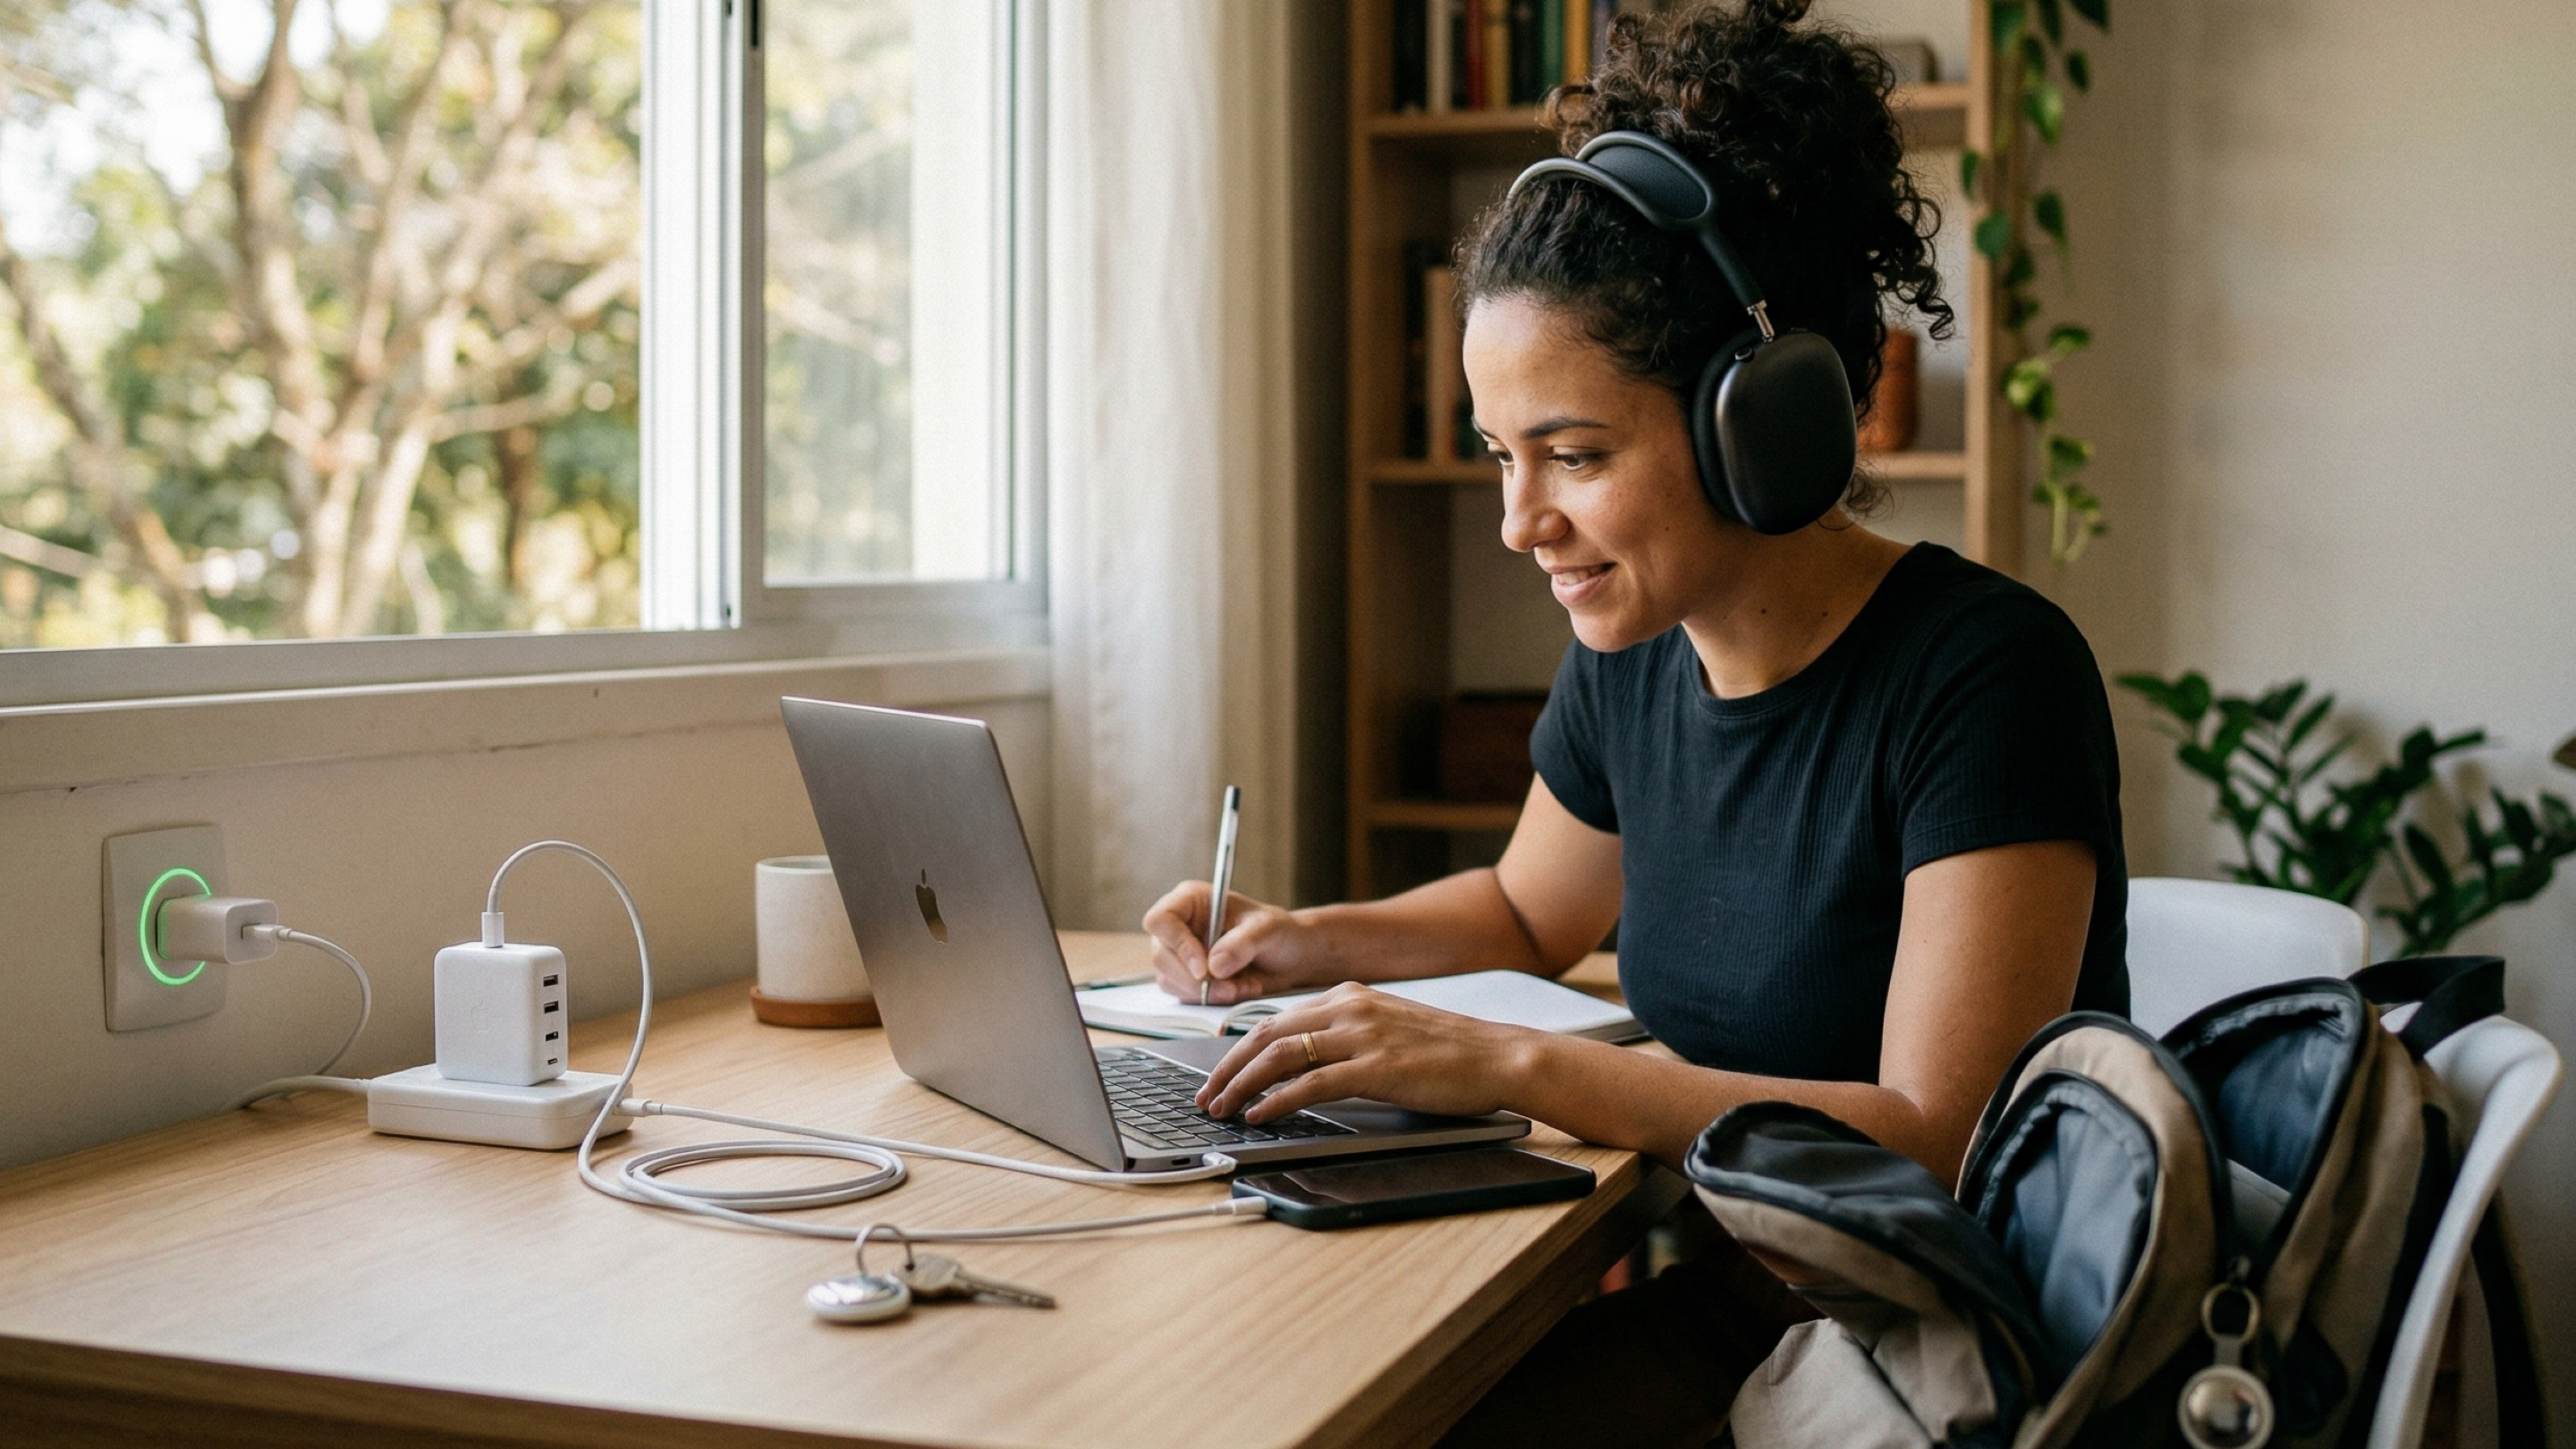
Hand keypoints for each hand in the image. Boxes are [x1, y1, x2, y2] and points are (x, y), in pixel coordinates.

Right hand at [1139, 883, 1343, 1005]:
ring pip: (1170, 979)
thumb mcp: (1268, 930)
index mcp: (1191, 900)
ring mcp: (1179, 953)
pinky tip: (1238, 990)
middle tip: (1230, 987)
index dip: (1178, 945)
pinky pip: (1184, 995)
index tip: (1203, 969)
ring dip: (1206, 992)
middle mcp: (1179, 925)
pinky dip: (1211, 999)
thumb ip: (1243, 943)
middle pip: (1161, 955)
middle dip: (1194, 979)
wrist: (1288, 958)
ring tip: (1243, 986)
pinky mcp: (1185, 978)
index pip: (1161, 919)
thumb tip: (1214, 965)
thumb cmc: (1278, 932)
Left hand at [1193, 983, 1542, 1123]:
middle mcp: (1349, 1007)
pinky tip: (1260, 1115)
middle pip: (1266, 1034)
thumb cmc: (1448, 1052)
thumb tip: (1302, 1064)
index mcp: (1349, 996)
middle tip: (1205, 1095)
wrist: (1498, 1057)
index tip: (1219, 1073)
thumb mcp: (1387, 1029)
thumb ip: (1346, 1036)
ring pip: (1280, 1056)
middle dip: (1227, 1067)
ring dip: (1242, 1085)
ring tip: (1222, 1109)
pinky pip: (1311, 1084)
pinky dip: (1278, 1100)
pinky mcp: (1377, 1067)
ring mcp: (1362, 1035)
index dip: (1239, 1049)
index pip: (1276, 1019)